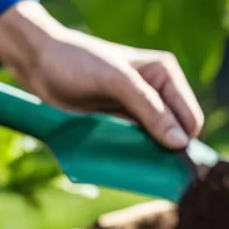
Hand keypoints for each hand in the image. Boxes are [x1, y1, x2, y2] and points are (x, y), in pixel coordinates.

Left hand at [0, 1, 203, 149]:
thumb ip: (150, 110)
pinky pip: (140, 147)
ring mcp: (142, 112)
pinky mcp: (124, 125)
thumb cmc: (77, 62)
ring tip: (134, 164)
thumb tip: (180, 143)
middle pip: (178, 135)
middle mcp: (159, 94)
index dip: (182, 141)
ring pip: (160, 145)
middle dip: (167, 150)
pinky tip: (125, 161)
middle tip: (148, 165)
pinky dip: (136, 157)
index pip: (190, 118)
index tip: (169, 163)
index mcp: (166, 76)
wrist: (39, 64)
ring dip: (150, 156)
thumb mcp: (116, 81)